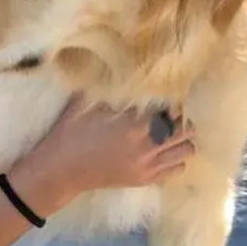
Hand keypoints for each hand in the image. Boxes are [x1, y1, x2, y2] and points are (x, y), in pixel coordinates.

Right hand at [9, 96, 195, 216]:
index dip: (172, 102)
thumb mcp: (83, 104)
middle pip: (184, 130)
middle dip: (180, 119)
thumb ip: (102, 87)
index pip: (170, 110)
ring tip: (169, 132)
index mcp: (133, 125)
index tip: (167, 97)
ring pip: (186, 150)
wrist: (60, 170)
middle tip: (170, 114)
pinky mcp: (144, 179)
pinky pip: (177, 169)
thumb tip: (111, 66)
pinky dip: (176, 159)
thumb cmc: (70, 135)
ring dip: (182, 139)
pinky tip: (163, 151)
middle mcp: (146, 146)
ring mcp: (147, 165)